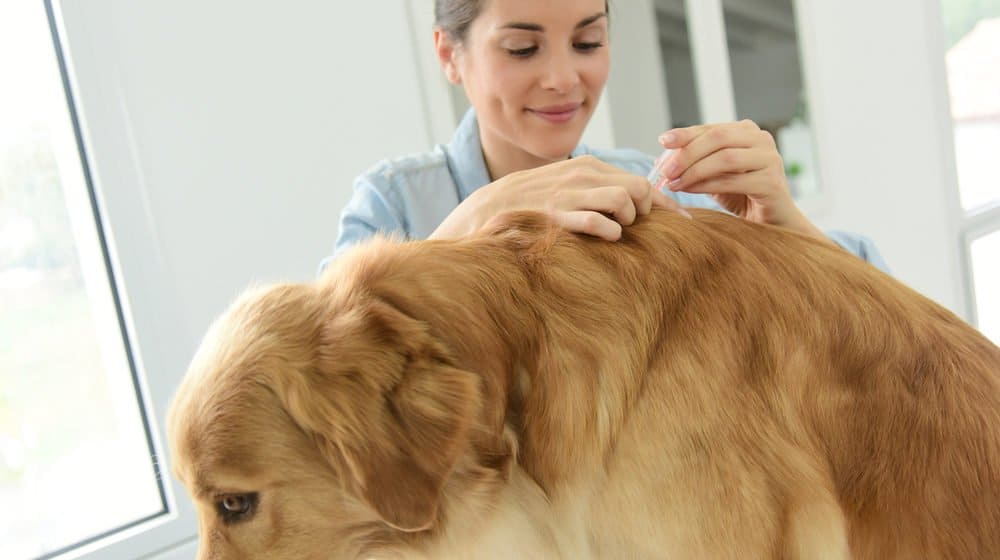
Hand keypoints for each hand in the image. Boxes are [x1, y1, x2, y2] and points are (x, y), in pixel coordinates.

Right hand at [431, 155, 690, 240]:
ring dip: (628, 220)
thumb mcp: (565, 189)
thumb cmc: (530, 206)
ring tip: (614, 231)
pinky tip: (606, 236)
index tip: (683, 225)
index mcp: (587, 167)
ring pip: (624, 200)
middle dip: (647, 212)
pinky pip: (596, 220)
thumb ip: (597, 191)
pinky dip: (608, 229)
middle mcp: (581, 174)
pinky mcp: (554, 214)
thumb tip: (637, 205)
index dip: (666, 204)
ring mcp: (568, 193)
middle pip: (639, 188)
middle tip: (635, 229)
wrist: (483, 212)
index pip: (641, 181)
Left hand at [653, 120, 830, 242]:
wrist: (770, 222)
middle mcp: (762, 139)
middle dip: (687, 153)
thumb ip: (696, 161)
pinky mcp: (771, 182)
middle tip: (665, 170)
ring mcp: (770, 159)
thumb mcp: (714, 174)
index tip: (662, 141)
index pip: (711, 128)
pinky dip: (706, 185)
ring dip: (694, 170)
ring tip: (673, 183)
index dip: (685, 134)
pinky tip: (688, 190)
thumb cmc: (740, 195)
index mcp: (747, 131)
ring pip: (725, 158)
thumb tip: (662, 158)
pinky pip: (732, 180)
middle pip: (718, 138)